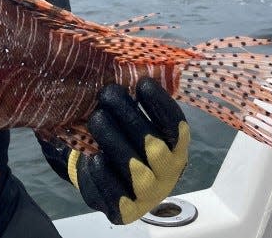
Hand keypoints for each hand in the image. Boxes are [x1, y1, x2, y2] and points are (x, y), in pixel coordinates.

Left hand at [68, 78, 189, 223]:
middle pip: (153, 144)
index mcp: (175, 146)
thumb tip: (123, 60)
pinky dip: (105, 173)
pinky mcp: (125, 210)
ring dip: (114, 139)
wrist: (104, 178)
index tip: (142, 83)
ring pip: (135, 168)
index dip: (160, 104)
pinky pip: (115, 192)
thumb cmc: (121, 138)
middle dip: (129, 116)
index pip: (175, 125)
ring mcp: (148, 194)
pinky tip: (95, 156)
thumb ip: (132, 98)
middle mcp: (168, 171)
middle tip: (108, 93)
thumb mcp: (131, 119)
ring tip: (96, 118)